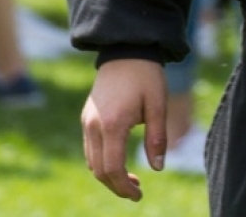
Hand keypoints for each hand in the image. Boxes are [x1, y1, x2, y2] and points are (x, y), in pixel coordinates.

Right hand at [81, 58, 167, 200]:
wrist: (125, 50)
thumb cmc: (146, 76)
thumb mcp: (158, 105)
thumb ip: (157, 138)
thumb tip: (158, 168)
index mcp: (113, 124)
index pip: (112, 168)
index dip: (124, 187)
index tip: (138, 195)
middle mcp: (94, 126)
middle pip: (99, 170)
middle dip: (116, 186)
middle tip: (136, 193)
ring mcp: (87, 122)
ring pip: (91, 162)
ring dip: (109, 176)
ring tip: (131, 180)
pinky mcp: (87, 117)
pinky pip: (90, 149)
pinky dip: (102, 162)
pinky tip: (119, 162)